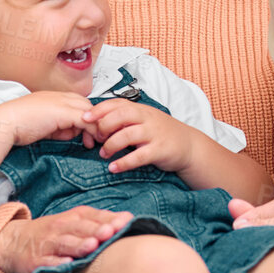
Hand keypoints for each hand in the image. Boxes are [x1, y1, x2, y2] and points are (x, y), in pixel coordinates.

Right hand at [0, 91, 95, 147]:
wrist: (5, 122)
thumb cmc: (17, 125)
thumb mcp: (43, 125)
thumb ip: (58, 127)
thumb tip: (71, 133)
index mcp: (52, 97)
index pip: (77, 103)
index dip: (85, 118)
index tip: (87, 133)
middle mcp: (59, 97)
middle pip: (87, 106)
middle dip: (94, 122)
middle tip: (98, 138)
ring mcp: (62, 102)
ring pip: (89, 112)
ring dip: (94, 128)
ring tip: (94, 142)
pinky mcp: (64, 112)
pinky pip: (86, 121)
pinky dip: (92, 131)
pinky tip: (90, 142)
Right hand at [0, 207, 132, 272]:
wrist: (13, 243)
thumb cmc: (52, 234)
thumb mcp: (73, 223)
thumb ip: (99, 221)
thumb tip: (128, 219)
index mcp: (72, 218)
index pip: (93, 216)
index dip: (109, 219)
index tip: (126, 222)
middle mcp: (60, 229)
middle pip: (81, 229)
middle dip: (96, 230)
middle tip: (111, 232)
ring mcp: (48, 245)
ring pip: (65, 244)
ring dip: (79, 245)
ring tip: (92, 246)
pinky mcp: (36, 262)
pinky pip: (47, 263)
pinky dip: (57, 264)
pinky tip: (67, 265)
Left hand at [82, 99, 197, 174]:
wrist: (188, 145)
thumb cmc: (160, 133)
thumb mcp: (143, 120)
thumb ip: (124, 119)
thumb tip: (96, 121)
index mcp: (140, 110)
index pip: (116, 104)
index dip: (99, 110)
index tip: (84, 117)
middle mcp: (147, 119)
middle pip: (120, 116)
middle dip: (103, 127)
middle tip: (96, 139)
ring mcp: (154, 134)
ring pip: (127, 135)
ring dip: (111, 145)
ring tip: (103, 154)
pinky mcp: (160, 150)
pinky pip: (138, 156)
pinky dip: (124, 163)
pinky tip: (113, 168)